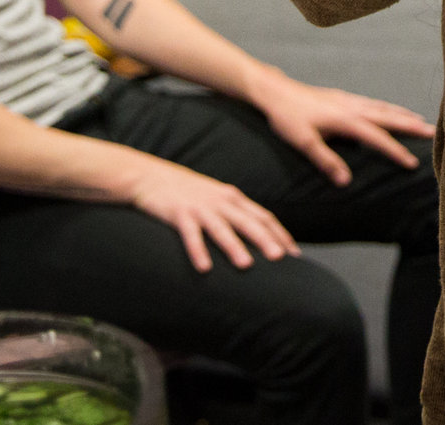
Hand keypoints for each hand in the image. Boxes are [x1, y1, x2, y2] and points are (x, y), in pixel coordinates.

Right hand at [122, 155, 297, 273]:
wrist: (150, 176)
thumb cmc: (188, 193)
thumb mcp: (216, 199)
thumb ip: (235, 214)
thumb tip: (257, 236)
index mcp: (233, 198)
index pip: (264, 217)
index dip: (280, 235)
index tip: (294, 255)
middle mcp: (221, 202)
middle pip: (248, 222)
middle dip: (265, 240)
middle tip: (281, 260)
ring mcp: (200, 207)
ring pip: (222, 228)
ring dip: (235, 247)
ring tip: (247, 265)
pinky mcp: (178, 213)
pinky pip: (190, 234)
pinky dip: (198, 250)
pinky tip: (205, 268)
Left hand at [248, 68, 433, 186]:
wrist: (274, 91)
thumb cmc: (287, 118)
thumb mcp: (303, 142)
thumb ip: (326, 161)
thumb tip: (346, 182)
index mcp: (346, 120)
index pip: (378, 138)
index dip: (396, 151)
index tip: (414, 163)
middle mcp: (352, 107)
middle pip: (389, 117)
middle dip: (412, 125)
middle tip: (435, 132)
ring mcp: (348, 100)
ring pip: (382, 107)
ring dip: (403, 114)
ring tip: (420, 121)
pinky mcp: (342, 97)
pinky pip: (373, 103)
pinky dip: (388, 108)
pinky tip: (389, 111)